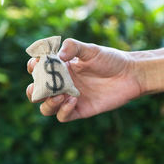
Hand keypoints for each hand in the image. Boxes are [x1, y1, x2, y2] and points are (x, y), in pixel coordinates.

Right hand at [26, 38, 142, 121]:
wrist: (131, 75)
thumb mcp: (90, 49)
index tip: (36, 64)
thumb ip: (73, 47)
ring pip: (47, 108)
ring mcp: (69, 98)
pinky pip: (63, 116)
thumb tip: (58, 55)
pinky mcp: (80, 110)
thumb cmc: (110, 59)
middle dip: (33, 91)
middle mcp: (62, 84)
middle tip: (39, 87)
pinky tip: (74, 100)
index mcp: (60, 68)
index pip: (38, 70)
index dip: (33, 67)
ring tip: (60, 95)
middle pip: (37, 93)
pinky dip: (64, 110)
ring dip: (48, 103)